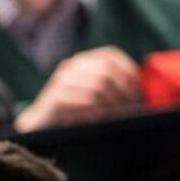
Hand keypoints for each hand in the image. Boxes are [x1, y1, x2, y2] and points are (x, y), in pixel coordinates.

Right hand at [15, 46, 140, 131]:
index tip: (136, 90)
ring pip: (99, 85)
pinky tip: (98, 119)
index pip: (111, 55)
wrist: (38, 125)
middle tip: (127, 108)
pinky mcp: (55, 97)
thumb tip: (141, 84)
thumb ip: (110, 84)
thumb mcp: (92, 92)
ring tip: (114, 115)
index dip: (128, 71)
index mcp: (81, 61)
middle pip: (107, 71)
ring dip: (112, 103)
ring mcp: (61, 81)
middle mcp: (71, 66)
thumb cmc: (72, 111)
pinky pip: (86, 100)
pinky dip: (98, 111)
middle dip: (122, 91)